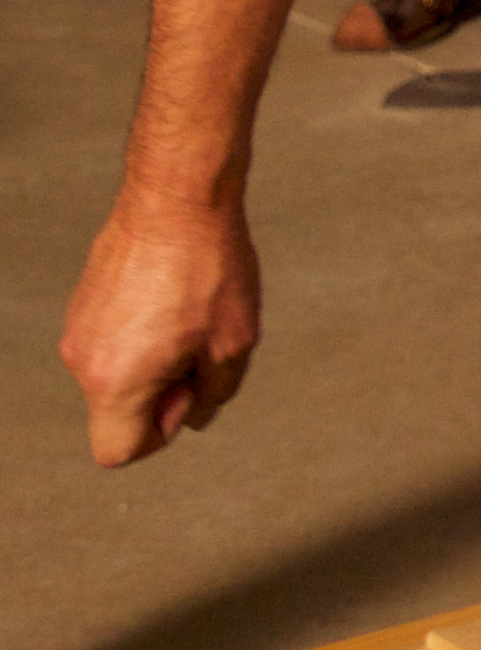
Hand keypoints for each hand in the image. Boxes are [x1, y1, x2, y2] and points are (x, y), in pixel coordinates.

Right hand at [61, 192, 262, 466]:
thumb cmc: (210, 271)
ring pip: (119, 374)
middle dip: (162, 393)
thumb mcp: (234, 345)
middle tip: (197, 345)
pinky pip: (114, 341)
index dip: (160, 434)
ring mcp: (77, 330)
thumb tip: (191, 415)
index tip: (188, 388)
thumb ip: (211, 395)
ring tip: (189, 311)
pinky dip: (144, 334)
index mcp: (115, 382)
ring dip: (156, 360)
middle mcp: (83, 362)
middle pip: (119, 412)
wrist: (176, 198)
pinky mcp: (83, 304)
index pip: (118, 451)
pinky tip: (176, 294)